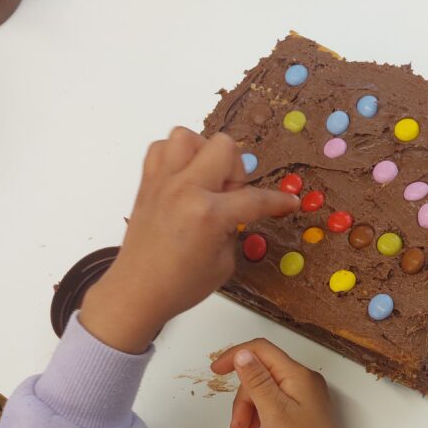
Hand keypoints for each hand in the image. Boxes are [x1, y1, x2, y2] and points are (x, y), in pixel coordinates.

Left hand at [80, 127, 298, 353]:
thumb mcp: (223, 264)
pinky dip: (175, 157)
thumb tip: (232, 211)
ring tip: (204, 181)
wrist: (138, 291)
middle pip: (224, 147)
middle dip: (235, 170)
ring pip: (187, 136)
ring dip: (203, 154)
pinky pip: (161, 148)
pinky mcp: (147, 183)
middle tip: (230, 196)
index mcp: (209, 215)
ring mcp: (163, 182)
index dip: (277, 202)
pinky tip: (183, 181)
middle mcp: (186, 190)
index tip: (289, 202)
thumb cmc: (180, 285)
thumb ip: (232, 229)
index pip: (254, 200)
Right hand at [211, 339, 375, 427]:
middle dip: (244, 395)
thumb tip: (242, 353)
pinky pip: (275, 400)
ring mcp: (304, 393)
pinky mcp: (303, 407)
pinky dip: (261, 412)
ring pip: (266, 388)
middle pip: (261, 372)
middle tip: (236, 422)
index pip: (261, 349)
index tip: (216, 372)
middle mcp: (302, 378)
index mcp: (297, 374)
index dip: (236, 355)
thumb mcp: (273, 409)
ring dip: (250, 406)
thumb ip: (256, 380)